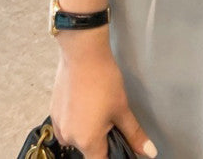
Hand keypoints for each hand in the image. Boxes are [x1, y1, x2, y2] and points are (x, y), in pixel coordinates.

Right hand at [49, 32, 157, 158]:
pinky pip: (67, 124)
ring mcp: (58, 125)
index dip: (112, 153)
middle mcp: (69, 138)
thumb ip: (134, 134)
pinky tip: (86, 101)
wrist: (82, 54)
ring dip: (88, 128)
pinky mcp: (53, 112)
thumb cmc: (103, 81)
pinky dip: (77, 119)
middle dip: (101, 138)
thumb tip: (150, 153)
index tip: (118, 140)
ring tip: (99, 105)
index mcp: (87, 142)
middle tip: (111, 115)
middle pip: (88, 148)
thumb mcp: (122, 108)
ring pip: (77, 136)